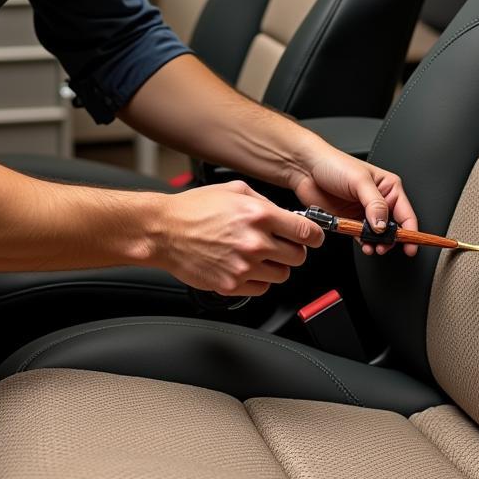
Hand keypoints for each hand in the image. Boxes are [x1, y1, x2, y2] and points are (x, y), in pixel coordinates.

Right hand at [153, 181, 322, 295]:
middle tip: (281, 244)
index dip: (314, 236)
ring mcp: (244, 267)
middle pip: (299, 257)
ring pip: (283, 275)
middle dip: (294, 250)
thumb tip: (287, 215)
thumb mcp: (235, 190)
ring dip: (276, 266)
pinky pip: (262, 288)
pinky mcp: (232, 285)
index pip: (307, 232)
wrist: (164, 232)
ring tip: (259, 255)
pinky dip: (259, 280)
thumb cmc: (195, 209)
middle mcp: (255, 242)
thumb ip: (265, 202)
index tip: (313, 238)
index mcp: (259, 215)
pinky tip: (246, 266)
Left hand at [291, 149, 418, 256]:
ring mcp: (364, 211)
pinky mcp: (350, 220)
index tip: (410, 245)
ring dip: (377, 243)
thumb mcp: (359, 181)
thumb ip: (374, 204)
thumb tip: (383, 225)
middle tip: (385, 246)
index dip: (410, 231)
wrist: (306, 168)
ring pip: (378, 234)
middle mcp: (378, 200)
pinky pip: (362, 236)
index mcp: (388, 187)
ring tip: (373, 247)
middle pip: (394, 227)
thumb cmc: (333, 164)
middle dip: (392, 240)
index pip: (406, 213)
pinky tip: (363, 244)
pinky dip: (364, 243)